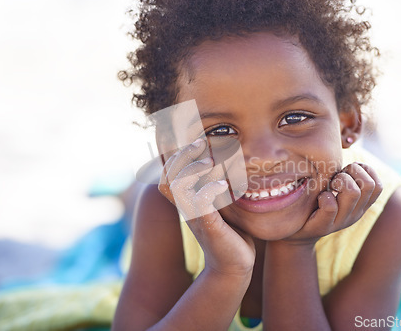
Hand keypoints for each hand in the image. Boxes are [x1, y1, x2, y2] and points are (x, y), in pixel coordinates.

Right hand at [158, 138, 255, 275]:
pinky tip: (224, 186)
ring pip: (176, 186)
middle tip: (201, 142)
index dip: (173, 151)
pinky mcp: (208, 226)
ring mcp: (194, 216)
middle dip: (181, 154)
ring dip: (192, 169)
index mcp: (187, 198)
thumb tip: (225, 158)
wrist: (233, 265)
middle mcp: (186, 205)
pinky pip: (200, 204)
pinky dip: (210, 190)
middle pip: (166, 174)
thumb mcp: (222, 203)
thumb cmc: (230, 232)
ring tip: (210, 161)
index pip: (169, 170)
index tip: (192, 136)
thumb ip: (217, 183)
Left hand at [283, 162, 382, 244]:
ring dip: (340, 181)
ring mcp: (341, 221)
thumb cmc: (314, 203)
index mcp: (361, 205)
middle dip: (352, 172)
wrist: (295, 234)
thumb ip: (344, 176)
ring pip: (353, 193)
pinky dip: (324, 196)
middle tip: (337, 176)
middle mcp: (355, 213)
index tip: (349, 169)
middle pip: (369, 185)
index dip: (366, 171)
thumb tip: (345, 146)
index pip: (378, 185)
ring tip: (329, 184)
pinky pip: (331, 206)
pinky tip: (319, 197)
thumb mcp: (334, 190)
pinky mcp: (323, 226)